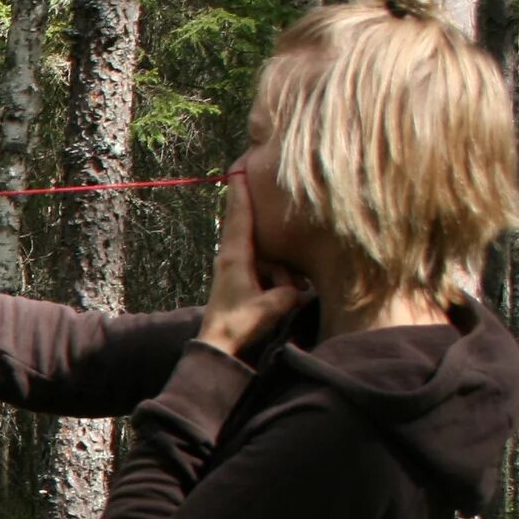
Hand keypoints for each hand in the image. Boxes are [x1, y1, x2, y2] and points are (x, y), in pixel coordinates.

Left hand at [198, 176, 310, 355]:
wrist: (217, 348)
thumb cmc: (239, 326)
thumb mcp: (270, 308)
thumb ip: (289, 292)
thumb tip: (301, 288)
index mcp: (234, 258)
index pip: (239, 217)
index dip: (240, 193)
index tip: (238, 169)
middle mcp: (231, 259)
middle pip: (256, 235)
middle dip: (270, 234)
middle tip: (273, 223)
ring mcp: (234, 271)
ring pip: (265, 257)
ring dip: (280, 271)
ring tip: (286, 293)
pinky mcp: (239, 283)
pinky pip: (264, 272)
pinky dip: (277, 281)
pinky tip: (285, 297)